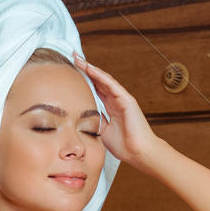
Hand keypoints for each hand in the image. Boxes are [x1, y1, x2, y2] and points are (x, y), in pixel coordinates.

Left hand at [73, 52, 163, 168]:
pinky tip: (90, 68)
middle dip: (85, 69)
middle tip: (72, 58)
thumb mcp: (102, 131)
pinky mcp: (127, 100)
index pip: (95, 88)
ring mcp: (122, 98)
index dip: (84, 79)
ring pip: (104, 79)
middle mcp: (116, 100)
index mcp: (110, 107)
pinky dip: (100, 76)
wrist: (138, 153)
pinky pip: (112, 85)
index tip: (71, 71)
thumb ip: (95, 120)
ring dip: (91, 68)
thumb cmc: (124, 145)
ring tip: (78, 59)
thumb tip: (81, 115)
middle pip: (98, 80)